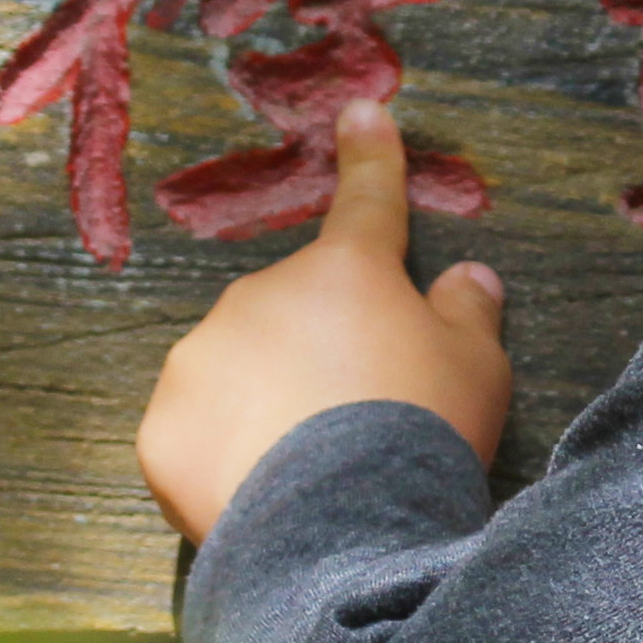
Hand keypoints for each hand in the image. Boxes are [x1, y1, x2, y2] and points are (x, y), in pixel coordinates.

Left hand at [136, 101, 514, 539]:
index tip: (359, 112)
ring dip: (266, 400)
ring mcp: (202, 359)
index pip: (368, 203)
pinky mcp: (164, 429)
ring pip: (236, 366)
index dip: (371, 157)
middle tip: (358, 415)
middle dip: (319, 347)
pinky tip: (261, 493)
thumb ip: (469, 314)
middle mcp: (261, 296)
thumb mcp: (478, 370)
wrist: (344, 531)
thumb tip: (473, 276)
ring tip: (311, 470)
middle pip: (295, 310)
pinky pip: (197, 432)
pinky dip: (224, 454)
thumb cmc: (423, 433)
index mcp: (345, 272)